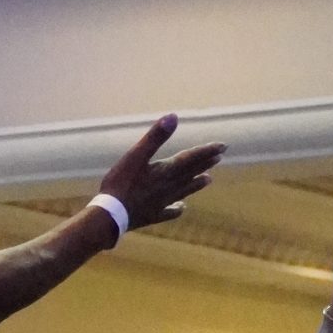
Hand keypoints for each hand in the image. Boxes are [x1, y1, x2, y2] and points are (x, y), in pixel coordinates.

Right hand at [97, 117, 224, 231]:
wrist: (110, 216)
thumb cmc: (120, 183)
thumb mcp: (136, 156)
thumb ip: (155, 137)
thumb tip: (173, 116)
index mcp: (165, 171)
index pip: (191, 158)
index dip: (207, 151)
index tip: (223, 146)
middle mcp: (168, 186)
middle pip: (190, 173)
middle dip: (205, 163)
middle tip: (219, 157)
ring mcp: (162, 202)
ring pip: (184, 191)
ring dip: (196, 184)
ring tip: (209, 179)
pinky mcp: (153, 215)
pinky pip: (170, 211)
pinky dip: (177, 208)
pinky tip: (181, 207)